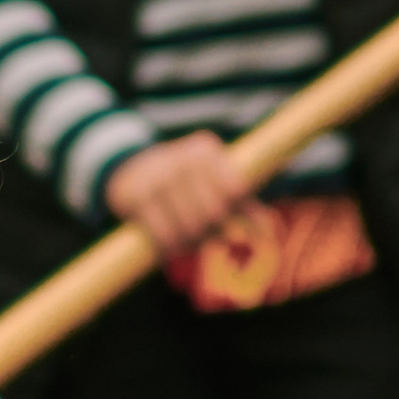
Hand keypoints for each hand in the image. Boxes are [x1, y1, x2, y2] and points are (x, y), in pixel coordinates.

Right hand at [103, 130, 243, 253]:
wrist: (130, 170)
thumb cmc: (184, 181)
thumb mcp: (213, 181)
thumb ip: (243, 203)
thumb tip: (269, 233)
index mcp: (207, 151)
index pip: (235, 190)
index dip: (234, 212)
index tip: (225, 222)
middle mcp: (184, 159)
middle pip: (214, 212)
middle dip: (211, 232)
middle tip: (204, 238)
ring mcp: (159, 177)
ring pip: (189, 227)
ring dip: (190, 244)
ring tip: (186, 243)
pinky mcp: (136, 196)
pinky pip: (163, 234)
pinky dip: (170, 247)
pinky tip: (169, 246)